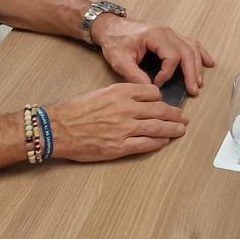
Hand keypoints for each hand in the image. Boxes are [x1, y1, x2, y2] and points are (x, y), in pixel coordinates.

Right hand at [46, 83, 187, 161]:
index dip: (161, 99)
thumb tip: (136, 102)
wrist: (57, 128)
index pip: (152, 93)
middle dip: (174, 114)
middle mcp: (126, 108)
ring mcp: (124, 128)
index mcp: (121, 92)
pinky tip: (164, 142)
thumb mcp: (100, 93)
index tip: (164, 103)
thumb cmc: (74, 110)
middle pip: (160, 110)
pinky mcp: (120, 147)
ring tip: (180, 130)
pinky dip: (158, 143)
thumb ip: (120, 96)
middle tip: (182, 117)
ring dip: (172, 129)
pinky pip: (146, 144)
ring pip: (157, 128)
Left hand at [91, 14, 214, 95]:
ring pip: (192, 47)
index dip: (167, 74)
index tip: (157, 84)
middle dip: (192, 72)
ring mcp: (171, 33)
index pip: (172, 56)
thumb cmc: (115, 42)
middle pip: (187, 52)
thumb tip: (152, 90)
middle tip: (194, 90)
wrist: (111, 28)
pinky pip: (190, 43)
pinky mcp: (171, 37)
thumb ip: (135, 76)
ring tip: (199, 82)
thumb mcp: (120, 60)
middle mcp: (167, 32)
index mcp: (155, 36)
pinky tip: (208, 62)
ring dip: (198, 65)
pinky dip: (200, 53)